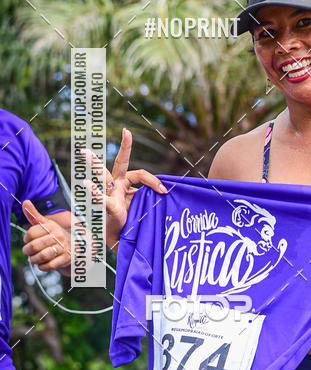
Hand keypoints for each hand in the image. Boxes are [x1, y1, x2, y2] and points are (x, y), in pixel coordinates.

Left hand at [22, 202, 71, 270]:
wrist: (75, 243)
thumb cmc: (55, 234)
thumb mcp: (46, 223)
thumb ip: (34, 215)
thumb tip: (25, 202)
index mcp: (51, 226)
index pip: (31, 233)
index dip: (26, 238)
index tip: (28, 239)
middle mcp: (58, 236)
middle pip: (34, 246)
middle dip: (27, 251)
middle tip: (27, 251)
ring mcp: (63, 247)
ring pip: (42, 256)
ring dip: (34, 259)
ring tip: (33, 258)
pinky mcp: (66, 258)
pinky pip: (50, 265)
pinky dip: (42, 266)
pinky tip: (42, 263)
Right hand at [82, 128, 166, 249]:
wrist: (120, 238)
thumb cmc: (131, 219)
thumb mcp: (142, 206)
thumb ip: (149, 197)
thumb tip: (167, 192)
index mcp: (127, 183)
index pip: (141, 174)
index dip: (154, 181)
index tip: (165, 191)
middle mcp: (117, 184)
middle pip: (121, 162)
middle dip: (125, 146)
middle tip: (126, 131)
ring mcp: (109, 193)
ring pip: (102, 174)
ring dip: (94, 163)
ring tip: (84, 151)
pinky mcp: (106, 205)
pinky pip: (99, 197)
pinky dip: (93, 191)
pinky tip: (86, 184)